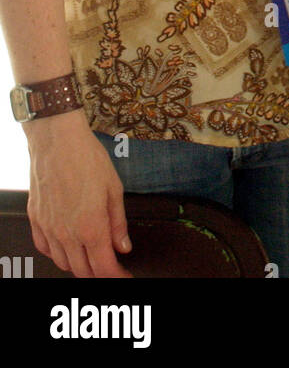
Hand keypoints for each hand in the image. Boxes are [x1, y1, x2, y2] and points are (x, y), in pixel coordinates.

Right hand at [27, 111, 132, 277]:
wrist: (57, 140)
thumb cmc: (87, 158)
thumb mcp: (113, 188)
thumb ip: (118, 222)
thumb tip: (123, 246)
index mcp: (91, 226)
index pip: (104, 268)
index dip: (117, 277)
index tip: (125, 276)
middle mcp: (67, 233)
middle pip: (83, 271)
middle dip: (100, 274)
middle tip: (111, 266)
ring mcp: (49, 228)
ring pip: (63, 263)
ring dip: (79, 265)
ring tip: (91, 255)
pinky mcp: (36, 219)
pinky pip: (45, 248)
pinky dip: (58, 253)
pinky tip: (67, 245)